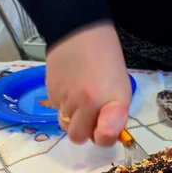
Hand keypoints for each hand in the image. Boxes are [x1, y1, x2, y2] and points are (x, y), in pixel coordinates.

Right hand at [46, 23, 130, 145]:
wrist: (79, 32)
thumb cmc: (107, 63)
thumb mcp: (122, 90)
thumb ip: (115, 116)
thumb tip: (105, 135)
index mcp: (110, 104)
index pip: (104, 139)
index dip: (104, 137)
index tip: (105, 127)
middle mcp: (86, 104)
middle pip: (78, 137)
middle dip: (84, 130)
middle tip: (91, 113)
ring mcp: (65, 99)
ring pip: (65, 124)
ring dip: (73, 117)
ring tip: (80, 96)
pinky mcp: (49, 92)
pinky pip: (56, 109)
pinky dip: (63, 104)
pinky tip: (70, 87)